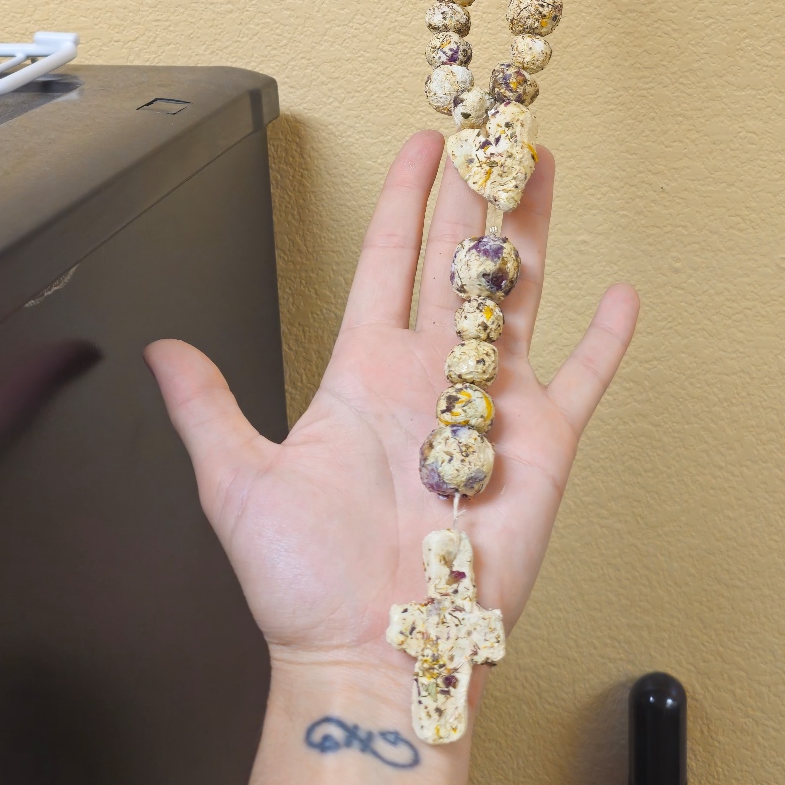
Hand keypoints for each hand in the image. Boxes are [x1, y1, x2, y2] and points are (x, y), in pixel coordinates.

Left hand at [146, 130, 638, 679]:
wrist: (372, 653)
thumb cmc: (304, 585)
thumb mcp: (237, 484)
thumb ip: (208, 409)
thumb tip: (161, 352)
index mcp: (365, 373)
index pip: (389, 261)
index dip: (403, 200)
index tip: (421, 145)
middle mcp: (431, 377)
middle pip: (458, 260)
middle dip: (476, 193)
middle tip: (494, 131)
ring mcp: (490, 408)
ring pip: (517, 297)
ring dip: (532, 233)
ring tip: (543, 170)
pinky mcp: (540, 449)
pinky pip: (581, 381)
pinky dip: (606, 340)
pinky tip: (623, 296)